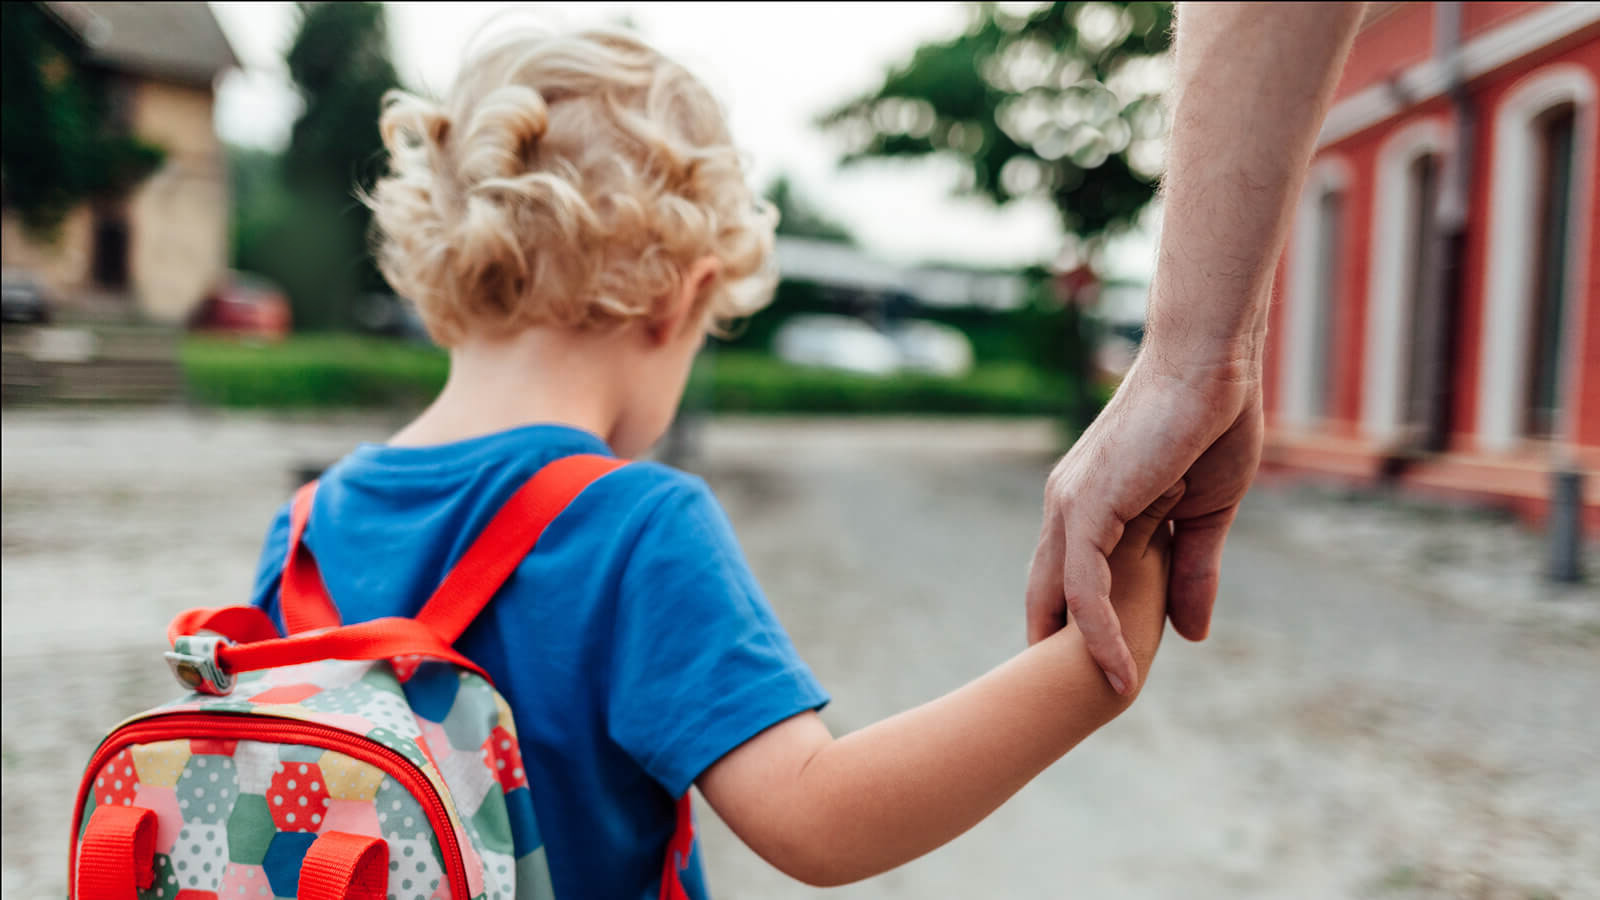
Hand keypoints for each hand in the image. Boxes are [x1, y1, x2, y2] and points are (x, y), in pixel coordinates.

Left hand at [1024, 349, 1263, 693]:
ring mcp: (1072, 506)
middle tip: (1075, 707)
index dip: (1077, 628)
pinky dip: (1099, 634)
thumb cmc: (1211, 423)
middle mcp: (1067, 506)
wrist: (1212, 364)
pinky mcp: (1090, 507)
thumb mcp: (1205, 515)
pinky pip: (1085, 588)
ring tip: (1107, 703)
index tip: (1093, 675)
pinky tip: (1118, 672)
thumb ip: (1192, 571)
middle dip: (1059, 652)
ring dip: (1081, 656)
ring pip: (1063, 600)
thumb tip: (1190, 635)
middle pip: (1049, 596)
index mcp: (1088, 504)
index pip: (1068, 580)